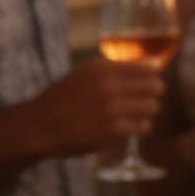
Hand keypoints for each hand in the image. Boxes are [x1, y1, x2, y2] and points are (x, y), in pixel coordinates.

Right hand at [30, 59, 167, 157]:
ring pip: (152, 107)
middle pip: (156, 86)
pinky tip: (127, 127)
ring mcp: (112, 108)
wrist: (38, 127)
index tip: (147, 85)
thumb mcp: (84, 75)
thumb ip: (115, 69)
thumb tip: (153, 65)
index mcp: (102, 68)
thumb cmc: (64, 99)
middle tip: (143, 101)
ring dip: (147, 112)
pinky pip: (143, 126)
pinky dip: (139, 127)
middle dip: (152, 95)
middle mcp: (108, 85)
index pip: (148, 68)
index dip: (152, 78)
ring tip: (134, 115)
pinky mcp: (113, 129)